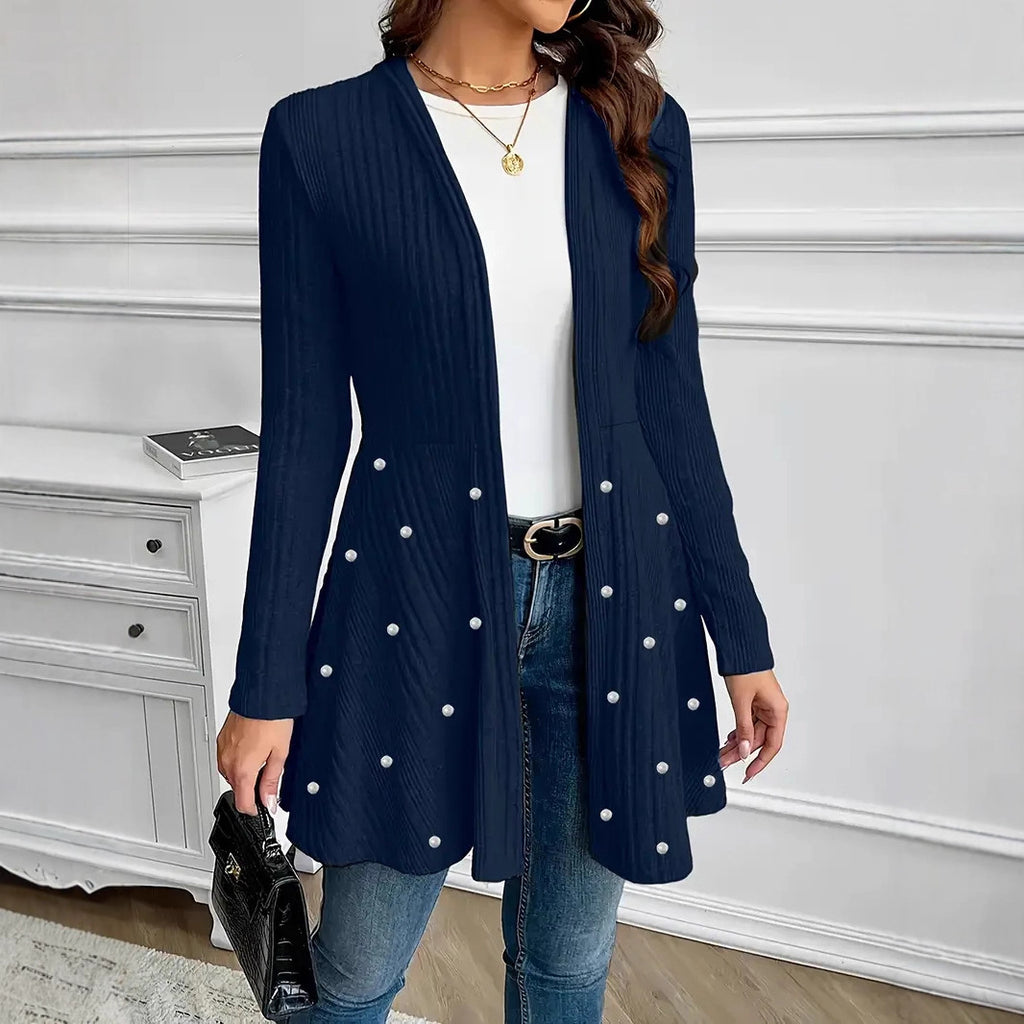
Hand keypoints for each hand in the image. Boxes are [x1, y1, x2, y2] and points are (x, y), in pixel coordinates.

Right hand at [216, 711, 293, 815]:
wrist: (261, 694)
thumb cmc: (272, 719)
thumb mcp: (280, 754)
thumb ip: (272, 781)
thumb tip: (269, 802)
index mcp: (242, 770)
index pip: (243, 804)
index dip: (254, 810)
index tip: (262, 808)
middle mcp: (228, 762)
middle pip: (237, 788)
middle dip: (251, 790)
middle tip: (268, 780)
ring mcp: (222, 750)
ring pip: (231, 774)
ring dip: (244, 774)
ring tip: (261, 761)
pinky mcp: (222, 740)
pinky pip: (227, 758)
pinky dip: (238, 760)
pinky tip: (252, 750)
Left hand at [719, 669, 787, 783]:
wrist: (739, 649)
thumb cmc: (746, 668)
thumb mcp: (742, 701)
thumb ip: (744, 727)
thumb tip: (744, 751)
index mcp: (778, 711)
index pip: (772, 745)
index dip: (761, 762)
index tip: (748, 774)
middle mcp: (773, 710)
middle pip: (758, 740)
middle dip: (741, 752)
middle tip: (724, 763)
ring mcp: (763, 706)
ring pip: (751, 732)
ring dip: (737, 743)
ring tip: (722, 754)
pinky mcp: (753, 702)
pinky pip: (747, 723)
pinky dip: (738, 731)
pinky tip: (729, 740)